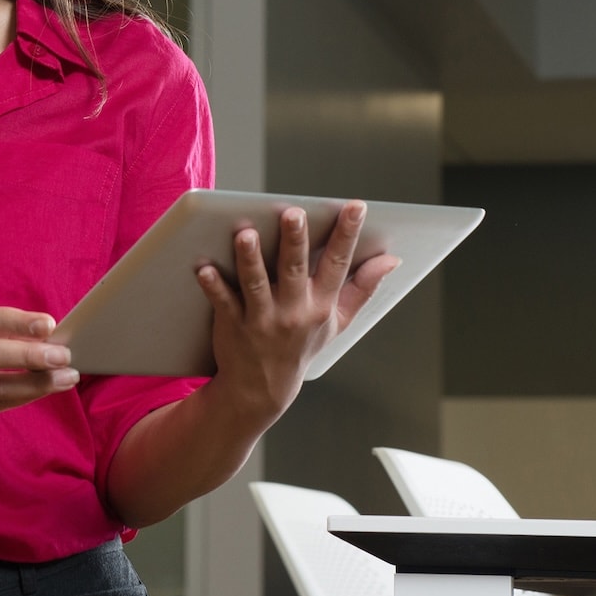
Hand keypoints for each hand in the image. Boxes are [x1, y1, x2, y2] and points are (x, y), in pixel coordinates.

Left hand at [196, 201, 401, 423]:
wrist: (263, 388)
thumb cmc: (301, 346)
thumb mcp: (338, 321)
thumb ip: (363, 288)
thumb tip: (391, 260)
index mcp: (320, 304)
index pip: (337, 264)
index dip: (348, 235)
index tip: (356, 207)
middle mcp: (293, 310)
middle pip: (293, 269)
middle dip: (295, 240)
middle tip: (294, 213)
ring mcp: (262, 318)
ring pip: (256, 283)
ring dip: (251, 259)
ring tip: (246, 234)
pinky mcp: (233, 323)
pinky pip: (222, 302)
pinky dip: (213, 285)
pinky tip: (204, 268)